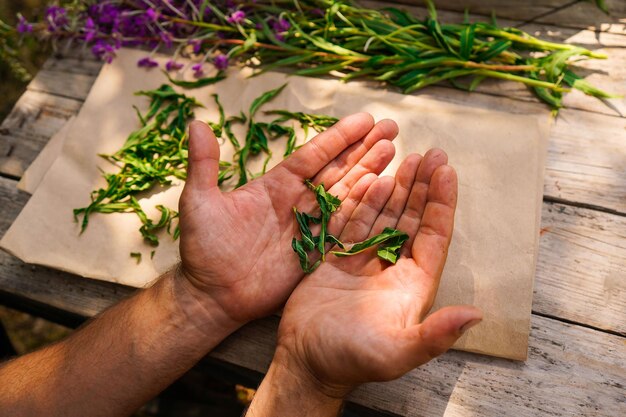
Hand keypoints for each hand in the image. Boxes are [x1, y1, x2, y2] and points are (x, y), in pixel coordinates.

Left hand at [177, 113, 397, 329]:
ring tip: (394, 152)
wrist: (213, 296)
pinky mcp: (318, 253)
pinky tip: (386, 193)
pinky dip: (366, 211)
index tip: (365, 119)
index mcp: (275, 186)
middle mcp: (298, 203)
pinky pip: (346, 228)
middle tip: (392, 128)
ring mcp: (310, 228)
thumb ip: (204, 165)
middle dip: (364, 149)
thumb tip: (195, 122)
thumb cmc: (203, 250)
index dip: (339, 137)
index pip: (313, 155)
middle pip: (338, 170)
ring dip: (371, 173)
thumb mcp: (199, 203)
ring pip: (347, 195)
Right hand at [273, 149, 481, 398]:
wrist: (307, 361)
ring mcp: (365, 261)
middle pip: (413, 219)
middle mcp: (394, 268)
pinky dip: (364, 200)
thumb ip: (435, 335)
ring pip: (385, 215)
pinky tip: (374, 178)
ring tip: (407, 157)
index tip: (447, 172)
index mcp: (413, 284)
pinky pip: (355, 222)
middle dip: (423, 187)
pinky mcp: (339, 258)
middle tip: (431, 153)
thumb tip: (476, 315)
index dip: (441, 204)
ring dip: (397, 187)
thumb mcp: (397, 351)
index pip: (434, 235)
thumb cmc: (353, 359)